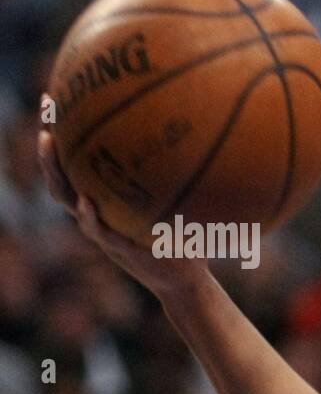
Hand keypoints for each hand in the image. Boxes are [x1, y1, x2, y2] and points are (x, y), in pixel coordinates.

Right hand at [36, 130, 210, 299]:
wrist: (187, 283)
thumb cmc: (184, 243)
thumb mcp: (180, 208)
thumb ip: (178, 183)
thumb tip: (202, 145)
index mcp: (108, 205)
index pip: (78, 169)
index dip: (65, 143)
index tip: (56, 110)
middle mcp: (99, 215)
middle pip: (62, 180)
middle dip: (50, 151)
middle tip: (45, 121)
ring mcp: (104, 232)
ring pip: (68, 201)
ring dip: (56, 175)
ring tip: (51, 147)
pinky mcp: (119, 250)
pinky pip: (98, 231)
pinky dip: (90, 217)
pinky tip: (87, 200)